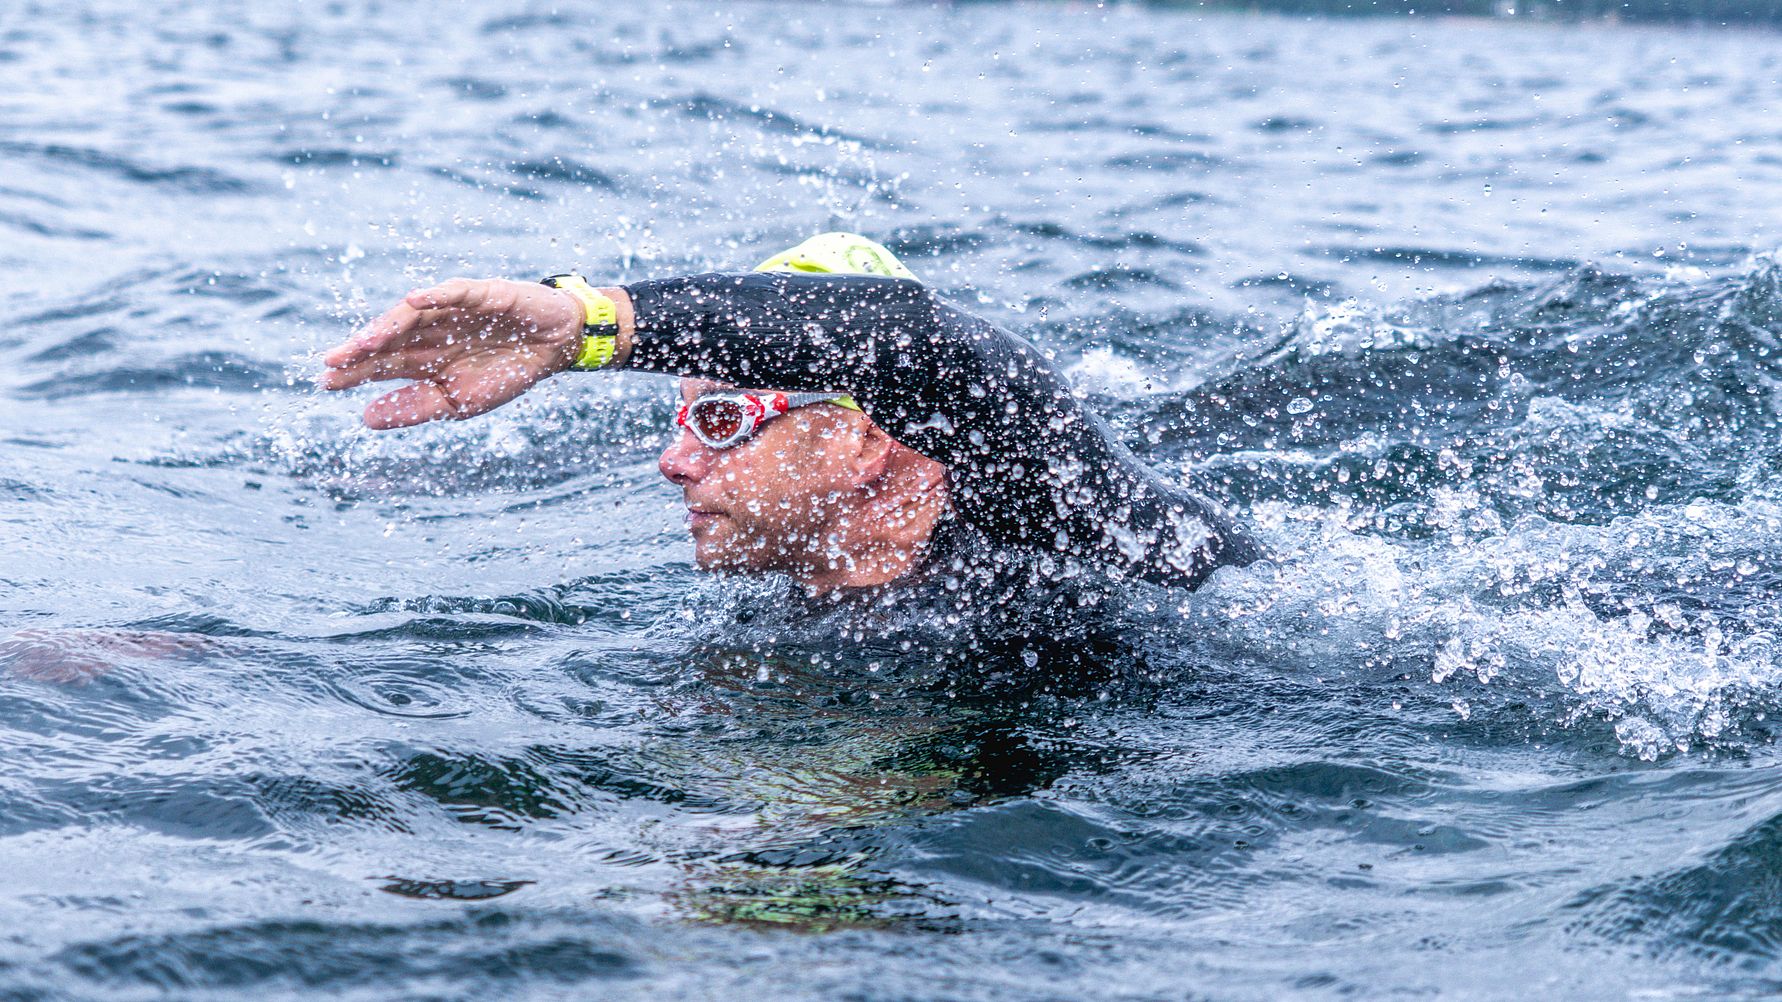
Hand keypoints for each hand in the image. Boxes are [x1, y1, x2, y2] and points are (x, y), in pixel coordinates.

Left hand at [320, 278, 585, 428]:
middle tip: (333, 361)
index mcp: (425, 358)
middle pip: (389, 339)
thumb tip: (364, 417)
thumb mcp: (458, 402)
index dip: (354, 371)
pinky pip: (455, 292)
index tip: (325, 382)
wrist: (556, 348)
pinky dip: (434, 295)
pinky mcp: (483, 294)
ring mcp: (453, 310)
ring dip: (388, 327)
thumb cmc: (506, 373)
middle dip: (361, 350)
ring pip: (413, 316)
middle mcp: (432, 331)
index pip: (382, 363)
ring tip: (366, 341)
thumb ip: (415, 408)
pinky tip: (413, 301)